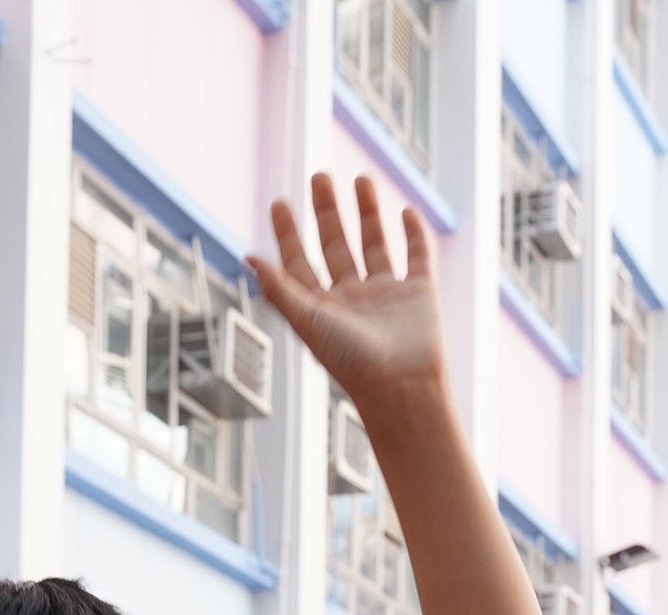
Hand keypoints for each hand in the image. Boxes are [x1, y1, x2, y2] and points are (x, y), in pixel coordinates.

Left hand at [246, 173, 445, 415]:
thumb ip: (278, 288)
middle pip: (335, 246)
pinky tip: (404, 210)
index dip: (287, 234)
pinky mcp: (420, 295)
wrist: (401, 386)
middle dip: (327, 212)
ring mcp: (387, 295)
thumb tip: (247, 256)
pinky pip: (416, 257)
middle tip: (319, 175)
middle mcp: (352, 299)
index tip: (279, 202)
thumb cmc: (349, 360)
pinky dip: (413, 234)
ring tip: (360, 178)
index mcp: (322, 307)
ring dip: (367, 213)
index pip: (299, 263)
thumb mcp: (308, 320)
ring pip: (374, 245)